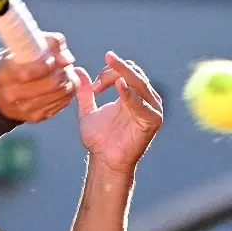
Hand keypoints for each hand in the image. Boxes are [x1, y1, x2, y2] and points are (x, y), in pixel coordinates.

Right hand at [0, 32, 77, 122]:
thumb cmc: (12, 65)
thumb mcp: (20, 49)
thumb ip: (46, 43)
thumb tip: (67, 58)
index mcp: (6, 74)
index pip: (29, 72)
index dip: (48, 63)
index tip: (53, 57)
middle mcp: (13, 95)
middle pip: (52, 83)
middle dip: (63, 71)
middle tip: (64, 64)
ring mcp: (25, 109)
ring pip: (61, 93)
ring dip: (69, 80)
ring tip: (65, 72)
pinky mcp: (36, 117)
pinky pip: (62, 103)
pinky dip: (67, 92)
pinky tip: (63, 84)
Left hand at [72, 51, 162, 173]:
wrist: (104, 161)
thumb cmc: (99, 139)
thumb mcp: (88, 110)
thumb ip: (84, 91)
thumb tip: (78, 69)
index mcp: (132, 93)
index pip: (125, 70)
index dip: (108, 72)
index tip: (92, 87)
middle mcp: (144, 98)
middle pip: (134, 72)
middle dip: (113, 72)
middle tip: (96, 85)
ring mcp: (151, 107)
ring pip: (139, 82)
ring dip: (121, 76)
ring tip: (103, 81)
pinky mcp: (153, 119)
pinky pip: (143, 103)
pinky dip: (131, 94)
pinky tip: (120, 86)